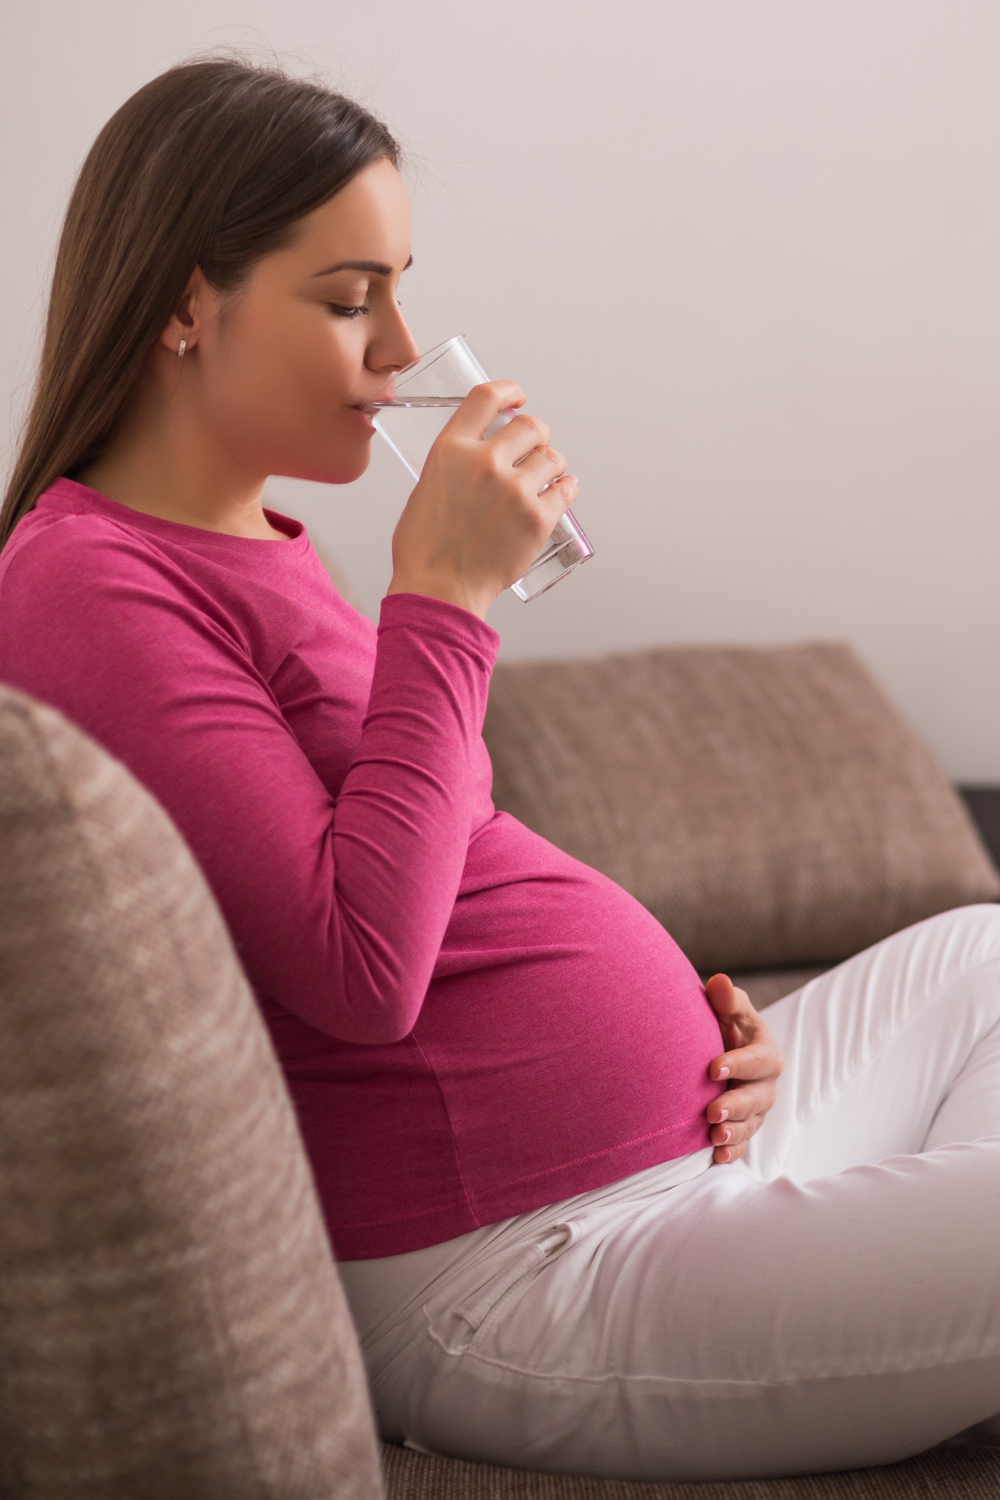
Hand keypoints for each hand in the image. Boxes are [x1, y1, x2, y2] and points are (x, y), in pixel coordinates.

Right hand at [386, 380, 577, 618]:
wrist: (439, 590)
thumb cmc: (424, 549)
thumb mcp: (425, 489)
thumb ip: (453, 465)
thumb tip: (475, 458)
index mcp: (451, 450)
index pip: (487, 397)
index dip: (509, 391)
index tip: (519, 397)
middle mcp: (485, 463)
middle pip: (530, 426)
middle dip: (537, 435)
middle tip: (535, 449)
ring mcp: (515, 490)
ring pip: (553, 457)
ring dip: (552, 465)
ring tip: (545, 478)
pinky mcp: (537, 519)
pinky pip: (566, 491)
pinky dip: (566, 490)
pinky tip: (561, 493)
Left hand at [704, 974, 783, 1163]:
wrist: (718, 1047)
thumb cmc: (724, 1023)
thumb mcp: (727, 1008)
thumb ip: (725, 999)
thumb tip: (719, 983)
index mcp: (765, 1051)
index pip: (759, 1059)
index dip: (739, 1064)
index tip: (712, 1069)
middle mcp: (766, 1082)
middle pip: (759, 1097)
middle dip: (737, 1106)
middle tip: (712, 1112)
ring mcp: (757, 1107)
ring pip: (752, 1123)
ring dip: (735, 1132)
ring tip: (714, 1137)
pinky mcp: (746, 1125)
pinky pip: (744, 1143)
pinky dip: (733, 1151)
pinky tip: (717, 1157)